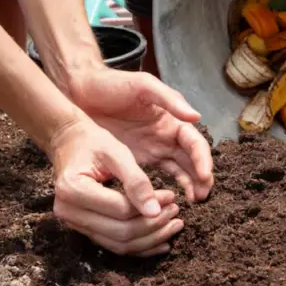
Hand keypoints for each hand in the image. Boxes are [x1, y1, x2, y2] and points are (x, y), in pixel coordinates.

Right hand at [49, 119, 183, 255]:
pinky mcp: (84, 229)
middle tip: (176, 212)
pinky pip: (114, 245)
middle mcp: (69, 212)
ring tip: (174, 226)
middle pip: (120, 232)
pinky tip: (161, 242)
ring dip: (150, 239)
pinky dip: (139, 246)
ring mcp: (74, 224)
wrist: (68, 143)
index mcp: (73, 189)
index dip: (151, 206)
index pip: (121, 209)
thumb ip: (136, 180)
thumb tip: (155, 211)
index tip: (172, 196)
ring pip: (119, 244)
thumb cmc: (92, 143)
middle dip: (153, 226)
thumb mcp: (116, 152)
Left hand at [68, 69, 213, 202]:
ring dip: (189, 185)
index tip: (205, 175)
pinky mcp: (137, 160)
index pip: (194, 142)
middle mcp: (166, 136)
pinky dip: (167, 188)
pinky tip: (169, 200)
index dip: (202, 159)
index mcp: (172, 119)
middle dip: (201, 177)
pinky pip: (158, 176)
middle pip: (191, 160)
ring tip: (194, 201)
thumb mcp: (142, 85)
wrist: (80, 91)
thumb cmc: (112, 84)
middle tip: (202, 196)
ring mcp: (153, 149)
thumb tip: (196, 116)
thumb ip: (169, 99)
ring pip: (179, 170)